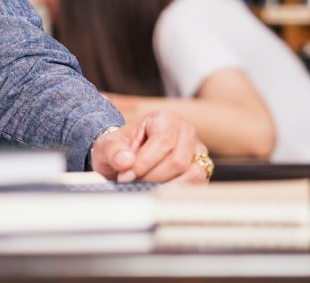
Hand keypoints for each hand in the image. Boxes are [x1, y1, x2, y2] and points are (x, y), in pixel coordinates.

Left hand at [89, 110, 209, 183]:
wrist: (126, 158)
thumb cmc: (120, 149)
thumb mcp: (107, 145)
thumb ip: (113, 150)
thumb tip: (125, 160)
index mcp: (164, 118)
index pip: (163, 142)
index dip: (144, 162)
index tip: (126, 176)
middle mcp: (185, 131)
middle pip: (177, 161)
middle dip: (152, 176)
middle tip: (133, 181)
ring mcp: (196, 150)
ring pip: (191, 175)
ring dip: (164, 185)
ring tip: (144, 183)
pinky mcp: (201, 169)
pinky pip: (197, 185)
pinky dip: (175, 191)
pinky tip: (157, 188)